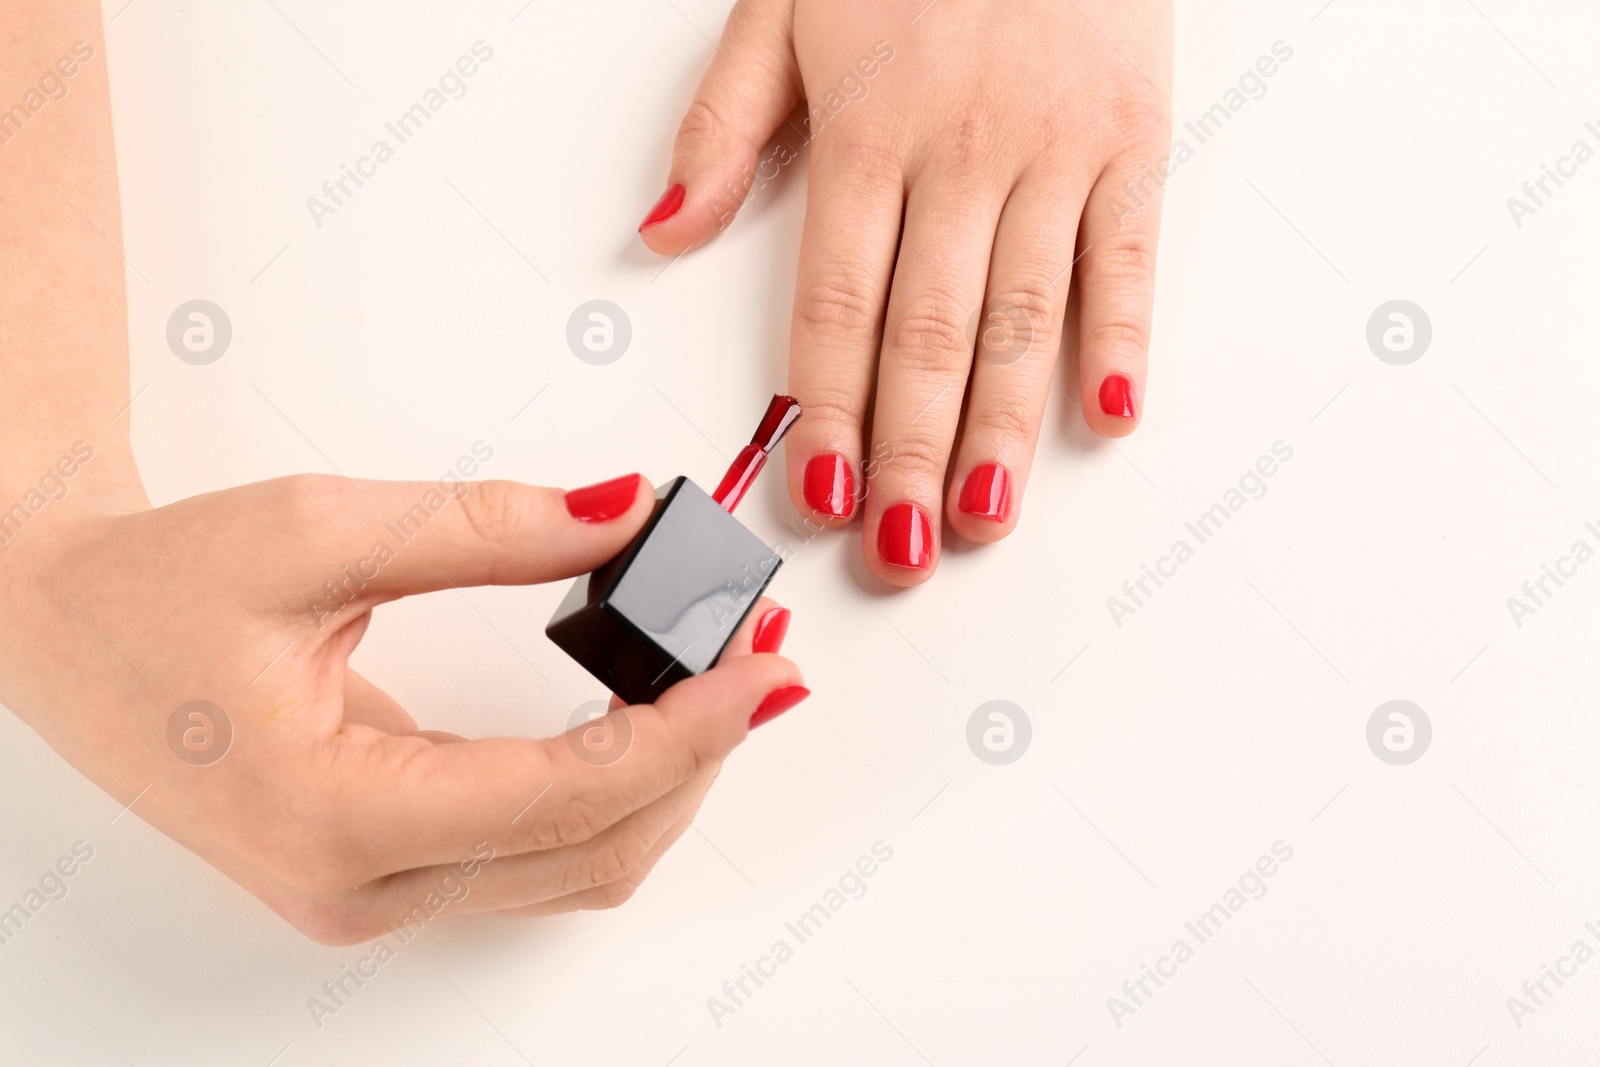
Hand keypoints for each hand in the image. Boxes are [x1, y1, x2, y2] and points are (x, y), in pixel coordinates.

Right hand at [0, 473, 803, 942]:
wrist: (62, 633)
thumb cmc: (156, 590)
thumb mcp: (319, 531)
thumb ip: (491, 529)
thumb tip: (624, 513)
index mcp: (334, 818)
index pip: (568, 797)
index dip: (688, 732)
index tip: (763, 666)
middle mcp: (360, 886)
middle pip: (594, 851)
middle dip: (698, 756)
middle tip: (761, 658)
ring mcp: (372, 895)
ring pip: (576, 868)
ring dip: (666, 780)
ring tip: (722, 680)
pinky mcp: (384, 874)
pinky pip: (537, 858)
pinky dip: (611, 793)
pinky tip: (651, 720)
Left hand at [639, 0, 1171, 583]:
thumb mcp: (779, 3)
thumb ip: (723, 126)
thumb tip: (666, 233)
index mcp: (865, 129)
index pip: (836, 306)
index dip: (829, 412)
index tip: (821, 495)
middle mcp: (961, 151)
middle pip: (927, 335)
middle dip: (910, 453)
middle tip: (900, 550)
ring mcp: (1055, 149)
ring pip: (1024, 317)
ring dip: (1002, 429)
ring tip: (983, 517)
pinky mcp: (1134, 136)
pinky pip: (1128, 256)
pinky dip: (1121, 339)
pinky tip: (1104, 415)